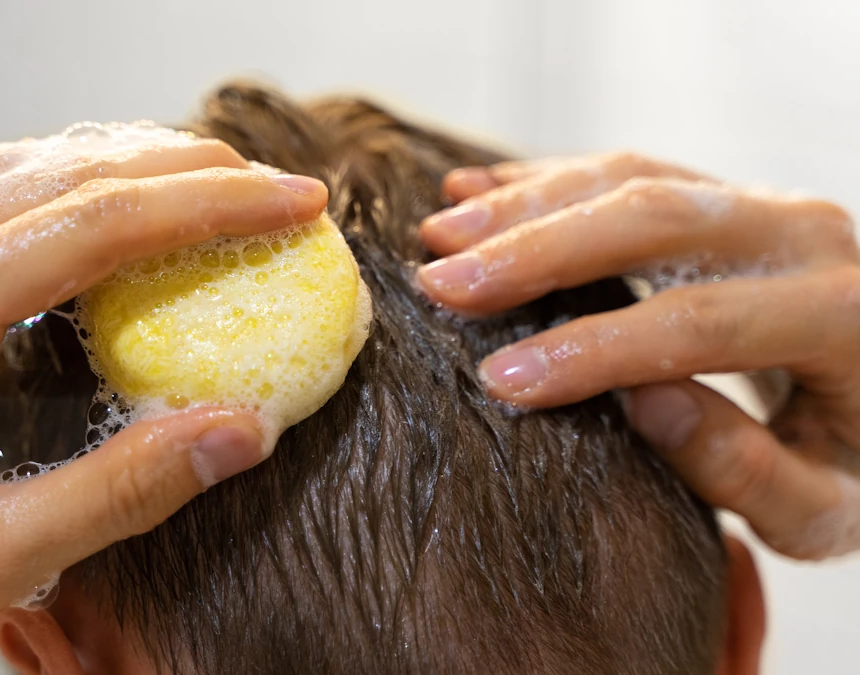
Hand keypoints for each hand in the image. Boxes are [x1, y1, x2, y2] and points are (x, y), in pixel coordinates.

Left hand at [0, 136, 326, 674]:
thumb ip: (114, 494)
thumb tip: (239, 431)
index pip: (97, 227)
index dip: (211, 209)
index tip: (294, 205)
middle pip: (68, 175)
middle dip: (188, 174)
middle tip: (277, 191)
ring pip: (23, 169)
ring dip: (128, 168)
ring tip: (215, 187)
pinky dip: (65, 187)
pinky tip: (107, 208)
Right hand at [417, 152, 859, 559]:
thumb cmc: (856, 467)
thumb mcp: (822, 508)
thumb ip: (744, 469)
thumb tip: (642, 403)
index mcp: (843, 318)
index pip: (699, 323)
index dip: (592, 350)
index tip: (498, 380)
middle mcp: (808, 237)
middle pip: (655, 222)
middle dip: (535, 251)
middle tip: (440, 283)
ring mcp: (767, 205)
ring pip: (634, 179)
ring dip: (525, 202)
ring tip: (439, 233)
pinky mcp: (729, 196)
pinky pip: (632, 170)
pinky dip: (547, 179)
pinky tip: (476, 188)